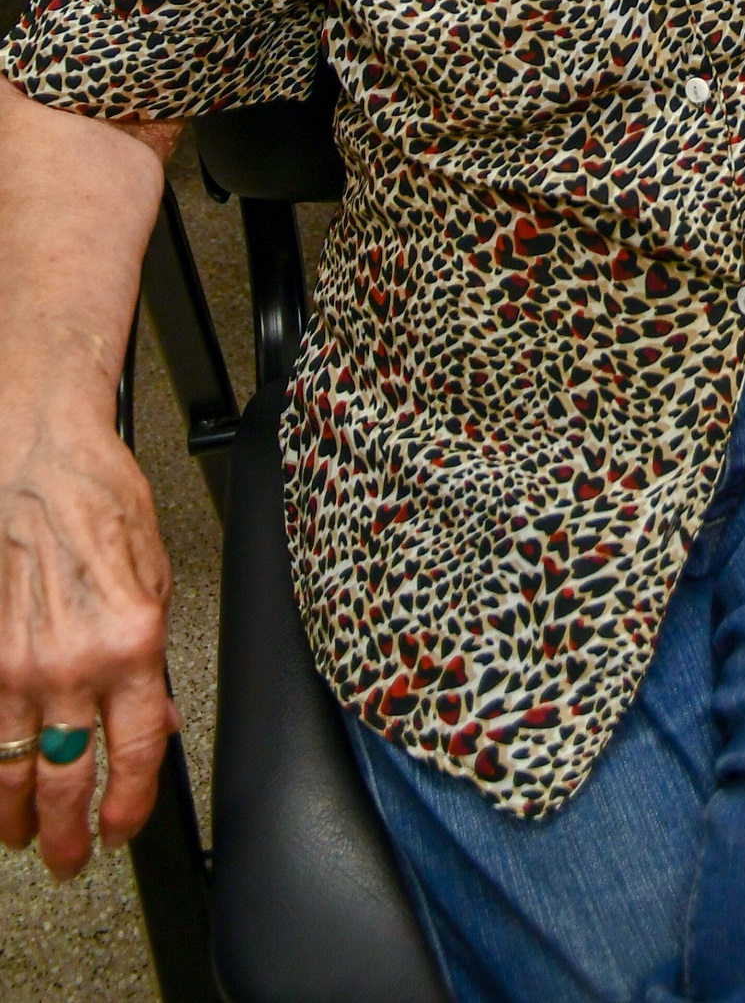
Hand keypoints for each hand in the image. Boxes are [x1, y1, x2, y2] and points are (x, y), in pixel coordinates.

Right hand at [0, 407, 176, 878]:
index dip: (127, 806)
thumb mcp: (157, 580)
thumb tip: (154, 724)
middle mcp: (71, 663)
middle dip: (66, 832)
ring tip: (21, 837)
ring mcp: (16, 664)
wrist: (39, 461)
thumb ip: (151, 663)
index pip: (133, 755)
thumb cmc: (101, 502)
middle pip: (65, 780)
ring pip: (11, 769)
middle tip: (68, 856)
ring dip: (15, 815)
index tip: (122, 828)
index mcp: (131, 643)